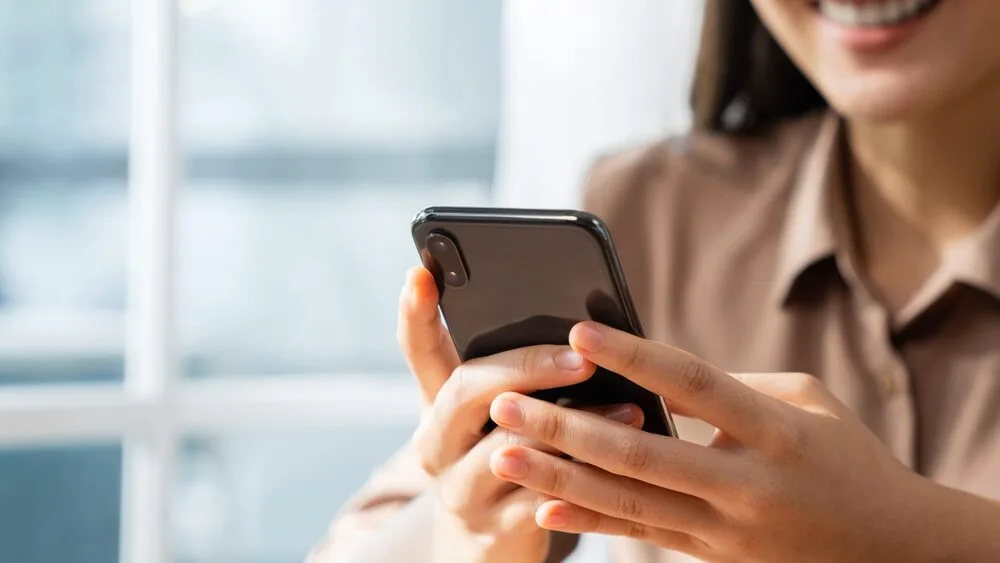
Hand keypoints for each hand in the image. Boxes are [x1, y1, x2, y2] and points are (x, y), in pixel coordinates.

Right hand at [397, 269, 644, 562]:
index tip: (421, 272)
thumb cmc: (504, 468)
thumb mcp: (493, 422)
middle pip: (466, 390)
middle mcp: (436, 444)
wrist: (484, 553)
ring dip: (574, 424)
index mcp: (438, 407)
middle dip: (526, 366)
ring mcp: (459, 489)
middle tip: (580, 357)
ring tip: (629, 408)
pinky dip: (583, 477)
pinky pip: (540, 498)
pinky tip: (621, 463)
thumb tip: (584, 329)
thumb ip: (518, 381)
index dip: (416, 313)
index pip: (419, 351)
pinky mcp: (492, 530)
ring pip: (510, 445)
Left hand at [486, 321, 942, 562]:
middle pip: (640, 453)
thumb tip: (652, 372)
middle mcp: (746, 486)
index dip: (635, 356)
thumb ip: (730, 386)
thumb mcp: (805, 403)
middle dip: (565, 427)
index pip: (694, 385)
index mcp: (775, 432)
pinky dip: (589, 523)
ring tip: (503, 451)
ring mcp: (726, 530)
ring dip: (558, 477)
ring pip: (628, 503)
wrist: (892, 551)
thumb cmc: (846, 457)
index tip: (578, 332)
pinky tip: (542, 507)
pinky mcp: (712, 556)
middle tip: (504, 400)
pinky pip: (641, 536)